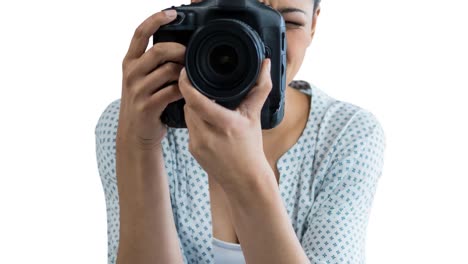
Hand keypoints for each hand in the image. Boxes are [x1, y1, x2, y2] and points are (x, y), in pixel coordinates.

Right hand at [117, 9, 184, 150]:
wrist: (135, 134)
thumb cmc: (145, 102)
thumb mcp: (142, 78)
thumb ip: (154, 62)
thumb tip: (182, 45)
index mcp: (129, 62)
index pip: (140, 33)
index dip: (156, 19)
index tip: (172, 13)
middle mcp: (131, 73)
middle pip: (158, 51)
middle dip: (179, 50)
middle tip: (191, 55)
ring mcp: (138, 90)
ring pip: (168, 71)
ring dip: (185, 71)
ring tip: (192, 75)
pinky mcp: (147, 106)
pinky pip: (172, 91)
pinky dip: (185, 89)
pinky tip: (190, 91)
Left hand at [179, 58, 273, 188]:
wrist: (245, 179)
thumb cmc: (251, 147)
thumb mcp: (255, 116)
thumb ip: (260, 87)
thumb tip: (265, 63)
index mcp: (224, 124)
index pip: (195, 100)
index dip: (186, 84)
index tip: (185, 72)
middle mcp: (207, 135)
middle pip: (189, 105)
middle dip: (193, 95)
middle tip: (200, 86)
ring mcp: (197, 144)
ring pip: (188, 116)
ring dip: (194, 108)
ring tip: (206, 104)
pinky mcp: (192, 150)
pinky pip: (189, 129)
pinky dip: (196, 122)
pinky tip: (207, 122)